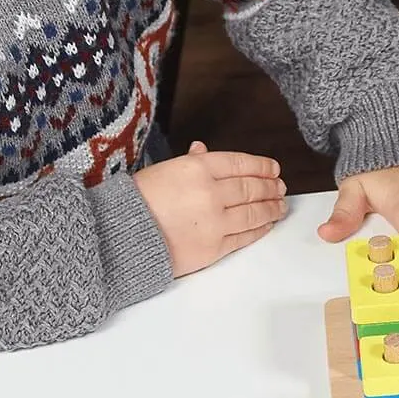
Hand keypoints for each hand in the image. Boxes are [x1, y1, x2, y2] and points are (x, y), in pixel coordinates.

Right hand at [133, 141, 287, 276]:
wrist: (117, 239)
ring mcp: (215, 221)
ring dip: (271, 208)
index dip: (261, 166)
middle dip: (270, 188)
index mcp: (197, 168)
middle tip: (281, 187)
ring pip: (254, 212)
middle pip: (251, 188)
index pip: (240, 163)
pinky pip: (245, 236)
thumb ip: (190, 162)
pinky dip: (260, 229)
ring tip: (280, 206)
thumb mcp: (163, 170)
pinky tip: (267, 224)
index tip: (274, 168)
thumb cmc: (136, 202)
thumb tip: (203, 150)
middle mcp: (210, 192)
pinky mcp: (214, 248)